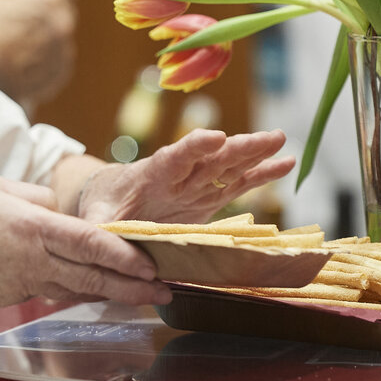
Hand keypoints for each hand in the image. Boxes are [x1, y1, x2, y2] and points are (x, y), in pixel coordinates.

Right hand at [0, 176, 169, 307]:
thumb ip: (33, 196)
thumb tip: (56, 205)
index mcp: (31, 227)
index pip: (88, 243)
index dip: (123, 256)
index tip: (150, 263)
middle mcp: (32, 259)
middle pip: (92, 276)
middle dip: (133, 286)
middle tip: (165, 291)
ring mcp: (23, 281)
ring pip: (77, 288)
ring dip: (112, 293)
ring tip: (144, 295)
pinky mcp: (13, 294)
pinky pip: (54, 290)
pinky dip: (79, 290)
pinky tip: (99, 291)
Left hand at [76, 128, 292, 224]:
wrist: (112, 198)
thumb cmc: (103, 206)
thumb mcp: (95, 218)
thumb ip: (100, 229)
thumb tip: (102, 243)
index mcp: (153, 174)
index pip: (176, 157)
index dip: (195, 147)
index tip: (216, 137)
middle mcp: (180, 175)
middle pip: (213, 158)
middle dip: (240, 147)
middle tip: (270, 137)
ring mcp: (197, 184)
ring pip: (229, 165)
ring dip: (256, 153)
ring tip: (281, 140)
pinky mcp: (208, 197)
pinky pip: (237, 184)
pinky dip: (260, 174)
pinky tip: (285, 164)